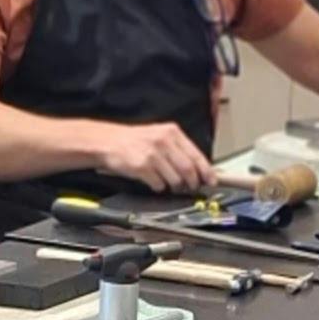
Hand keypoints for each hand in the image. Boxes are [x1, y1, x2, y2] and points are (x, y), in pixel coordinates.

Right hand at [95, 121, 214, 193]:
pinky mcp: (142, 167)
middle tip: (191, 187)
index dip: (206, 171)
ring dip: (175, 186)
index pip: (196, 154)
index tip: (211, 181)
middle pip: (188, 168)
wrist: (107, 141)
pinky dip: (160, 187)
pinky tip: (154, 182)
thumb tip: (197, 168)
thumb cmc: (134, 140)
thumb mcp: (159, 135)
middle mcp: (163, 141)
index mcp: (171, 132)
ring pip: (175, 179)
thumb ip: (178, 148)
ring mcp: (152, 154)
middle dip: (192, 182)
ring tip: (170, 185)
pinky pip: (159, 184)